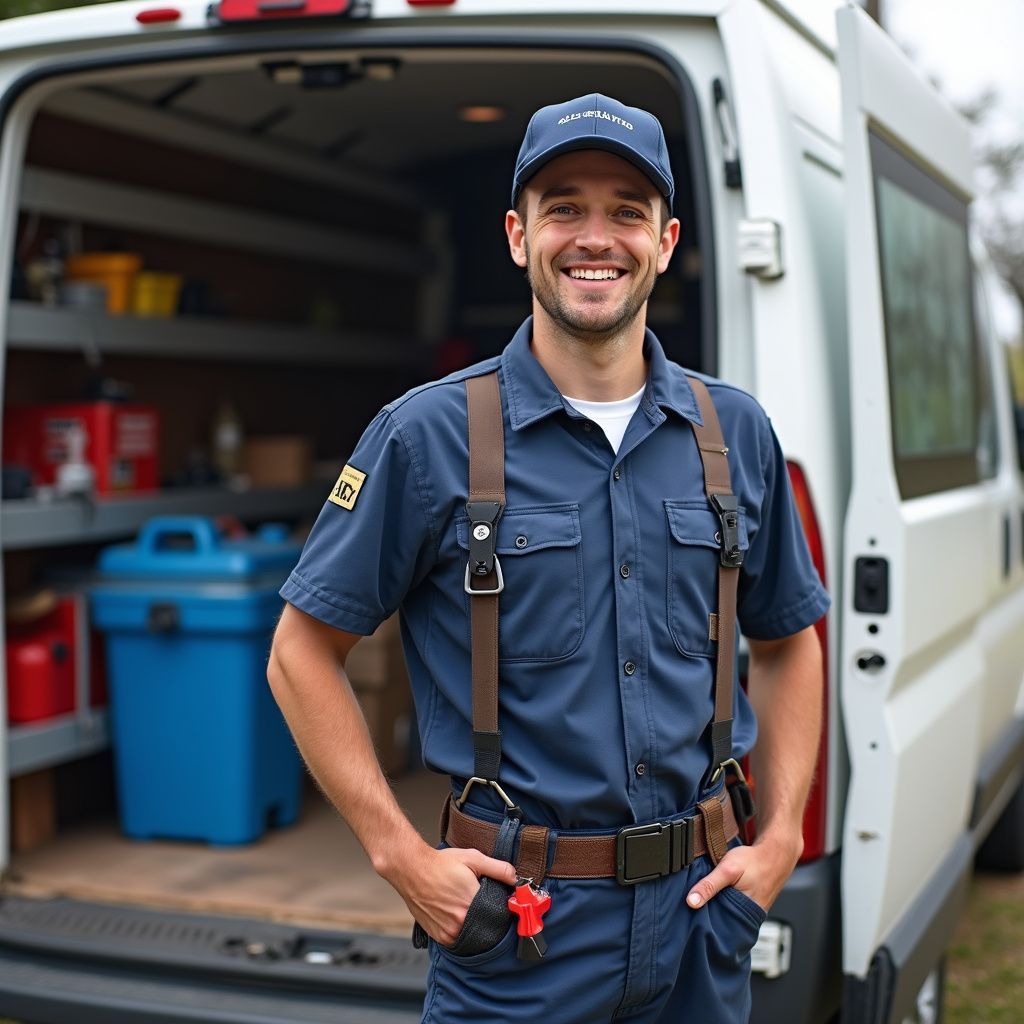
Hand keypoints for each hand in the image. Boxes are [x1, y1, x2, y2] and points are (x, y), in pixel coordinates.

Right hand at [384, 842, 516, 945]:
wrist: (411, 869)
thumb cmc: (440, 864)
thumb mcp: (473, 858)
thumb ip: (498, 868)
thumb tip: (516, 878)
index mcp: (472, 903)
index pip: (499, 914)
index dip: (502, 908)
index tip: (502, 903)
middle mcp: (461, 922)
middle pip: (487, 925)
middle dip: (488, 915)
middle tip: (481, 902)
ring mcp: (449, 932)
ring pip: (473, 934)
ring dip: (475, 924)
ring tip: (467, 906)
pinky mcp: (440, 937)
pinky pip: (459, 939)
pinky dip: (462, 930)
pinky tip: (457, 914)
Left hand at [685, 833, 800, 912]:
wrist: (775, 854)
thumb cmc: (754, 861)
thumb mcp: (727, 870)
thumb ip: (709, 885)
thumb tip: (691, 902)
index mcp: (744, 915)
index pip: (718, 928)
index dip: (703, 923)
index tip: (690, 916)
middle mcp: (748, 917)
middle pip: (722, 921)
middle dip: (709, 916)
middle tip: (696, 907)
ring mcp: (750, 911)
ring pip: (727, 914)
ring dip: (717, 907)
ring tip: (707, 900)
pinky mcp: (750, 904)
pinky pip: (733, 907)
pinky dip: (724, 901)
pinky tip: (719, 894)